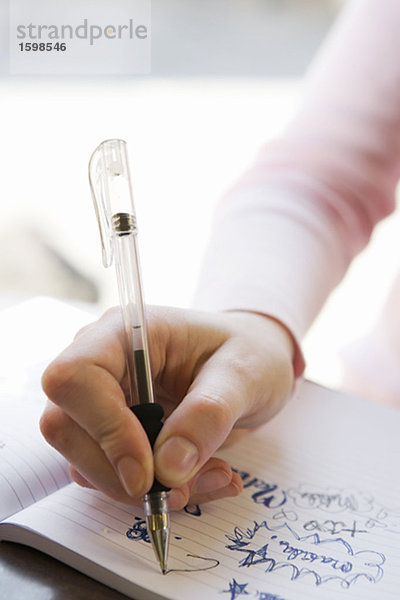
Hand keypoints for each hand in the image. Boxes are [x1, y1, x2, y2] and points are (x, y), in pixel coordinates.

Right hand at [41, 307, 293, 509]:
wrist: (253, 365)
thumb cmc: (249, 352)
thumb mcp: (244, 374)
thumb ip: (209, 413)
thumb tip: (167, 468)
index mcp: (124, 333)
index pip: (75, 377)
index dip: (102, 429)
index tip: (147, 472)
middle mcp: (102, 365)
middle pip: (65, 426)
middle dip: (119, 473)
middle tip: (182, 490)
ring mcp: (101, 401)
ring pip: (84, 461)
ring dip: (142, 490)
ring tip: (210, 477)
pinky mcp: (112, 434)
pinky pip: (111, 476)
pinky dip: (153, 493)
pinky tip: (199, 480)